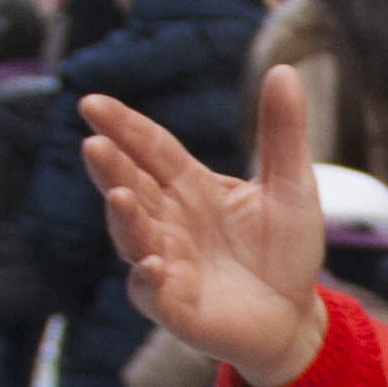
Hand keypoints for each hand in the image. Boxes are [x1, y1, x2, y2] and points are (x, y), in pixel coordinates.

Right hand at [79, 65, 327, 386]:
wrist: (296, 317)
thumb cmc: (286, 252)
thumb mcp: (291, 187)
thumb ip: (282, 134)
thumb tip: (283, 69)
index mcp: (190, 185)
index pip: (150, 148)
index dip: (123, 126)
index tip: (92, 103)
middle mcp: (169, 220)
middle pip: (132, 185)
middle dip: (111, 167)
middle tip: (94, 143)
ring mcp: (166, 263)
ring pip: (133, 235)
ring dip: (124, 217)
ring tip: (120, 196)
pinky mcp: (174, 306)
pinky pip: (151, 291)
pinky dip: (148, 278)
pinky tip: (151, 265)